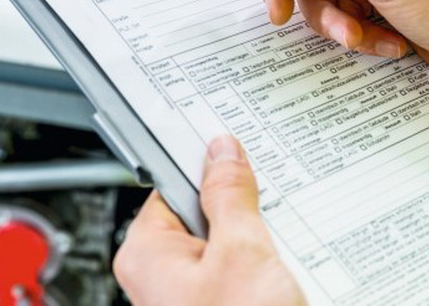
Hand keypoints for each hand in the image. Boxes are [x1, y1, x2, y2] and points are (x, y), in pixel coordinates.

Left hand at [113, 135, 305, 305]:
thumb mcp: (242, 254)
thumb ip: (231, 197)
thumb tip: (223, 154)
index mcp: (147, 253)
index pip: (171, 180)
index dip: (204, 159)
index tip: (227, 138)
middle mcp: (160, 271)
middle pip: (201, 207)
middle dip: (237, 200)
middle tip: (267, 197)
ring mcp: (189, 289)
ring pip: (223, 237)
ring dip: (253, 232)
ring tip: (278, 241)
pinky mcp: (217, 300)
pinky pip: (234, 263)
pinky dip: (258, 256)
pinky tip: (281, 260)